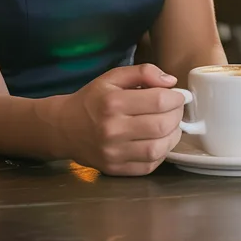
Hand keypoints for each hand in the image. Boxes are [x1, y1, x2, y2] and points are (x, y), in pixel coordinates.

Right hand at [57, 63, 187, 175]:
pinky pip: (149, 165)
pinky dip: (161, 153)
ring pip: (158, 148)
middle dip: (177, 115)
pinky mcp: (115, 169)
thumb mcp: (113, 76)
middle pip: (162, 125)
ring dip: (173, 136)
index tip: (177, 96)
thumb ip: (143, 72)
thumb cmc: (92, 100)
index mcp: (113, 103)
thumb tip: (171, 82)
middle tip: (176, 110)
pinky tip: (159, 141)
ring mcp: (113, 153)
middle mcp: (112, 130)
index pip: (159, 101)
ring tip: (170, 126)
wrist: (63, 128)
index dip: (176, 98)